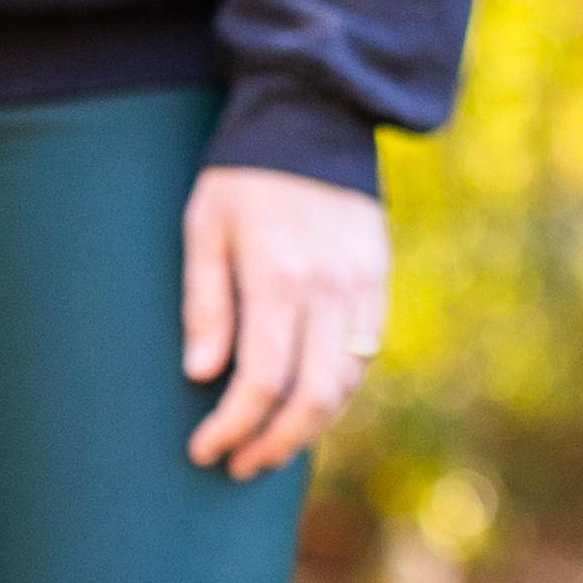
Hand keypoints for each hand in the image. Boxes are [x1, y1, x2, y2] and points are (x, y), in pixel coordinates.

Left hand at [180, 165, 386, 478]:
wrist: (313, 116)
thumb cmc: (243, 175)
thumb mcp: (205, 229)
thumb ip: (205, 304)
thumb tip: (203, 376)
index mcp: (279, 277)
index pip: (262, 379)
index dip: (233, 426)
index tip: (204, 450)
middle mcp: (330, 289)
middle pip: (313, 396)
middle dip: (274, 442)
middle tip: (239, 465)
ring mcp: (363, 286)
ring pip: (346, 383)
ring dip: (309, 427)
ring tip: (269, 447)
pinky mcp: (380, 280)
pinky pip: (365, 354)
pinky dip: (337, 391)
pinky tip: (306, 404)